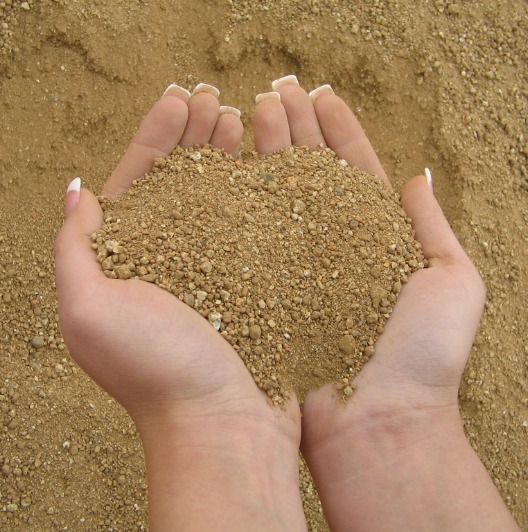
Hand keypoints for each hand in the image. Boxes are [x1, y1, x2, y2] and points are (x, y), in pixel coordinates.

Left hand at [55, 84, 305, 530]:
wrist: (223, 427)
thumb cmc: (156, 373)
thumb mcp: (89, 313)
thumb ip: (76, 251)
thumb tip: (79, 193)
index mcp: (129, 260)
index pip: (139, 182)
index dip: (155, 138)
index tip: (178, 100)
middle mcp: (172, 260)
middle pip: (182, 183)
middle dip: (195, 138)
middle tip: (214, 99)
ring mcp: (216, 268)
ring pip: (221, 198)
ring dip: (229, 156)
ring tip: (243, 117)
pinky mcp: (254, 281)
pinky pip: (256, 226)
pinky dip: (261, 192)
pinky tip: (273, 164)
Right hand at [258, 79, 516, 529]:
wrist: (377, 425)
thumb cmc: (423, 358)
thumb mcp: (453, 282)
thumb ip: (431, 226)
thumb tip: (420, 174)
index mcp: (374, 238)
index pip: (353, 171)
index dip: (338, 130)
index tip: (321, 95)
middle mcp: (330, 246)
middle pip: (310, 175)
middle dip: (295, 129)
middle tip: (276, 90)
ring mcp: (294, 265)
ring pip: (277, 196)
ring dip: (267, 150)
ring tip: (253, 109)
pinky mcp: (265, 288)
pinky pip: (253, 236)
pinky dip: (244, 198)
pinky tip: (232, 162)